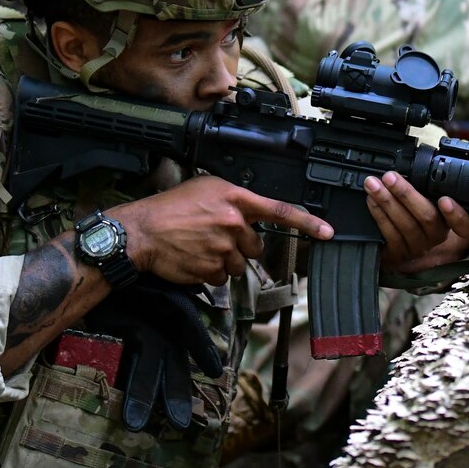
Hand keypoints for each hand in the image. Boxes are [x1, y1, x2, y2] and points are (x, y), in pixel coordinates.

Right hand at [113, 176, 333, 284]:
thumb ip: (233, 200)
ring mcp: (223, 247)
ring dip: (224, 260)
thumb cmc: (169, 208)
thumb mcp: (204, 189)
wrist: (141, 231)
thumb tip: (249, 215)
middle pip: (256, 246)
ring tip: (199, 247)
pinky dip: (210, 272)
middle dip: (240, 246)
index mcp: (233, 198)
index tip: (327, 232)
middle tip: (214, 237)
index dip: (307, 223)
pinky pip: (222, 278)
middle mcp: (232, 222)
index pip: (279, 211)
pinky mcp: (211, 269)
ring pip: (239, 264)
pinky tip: (193, 259)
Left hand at [365, 171, 468, 273]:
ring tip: (374, 184)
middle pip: (427, 217)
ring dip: (386, 201)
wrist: (401, 244)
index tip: (444, 200)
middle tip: (390, 177)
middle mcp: (437, 236)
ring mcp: (418, 247)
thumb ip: (428, 188)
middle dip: (406, 194)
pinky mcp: (399, 254)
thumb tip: (408, 165)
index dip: (456, 214)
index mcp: (451, 222)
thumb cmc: (417, 214)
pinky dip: (379, 214)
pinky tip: (372, 201)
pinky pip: (389, 234)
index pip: (464, 224)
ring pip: (405, 225)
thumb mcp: (429, 200)